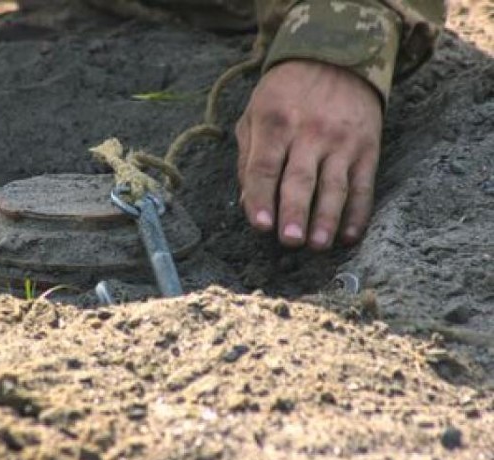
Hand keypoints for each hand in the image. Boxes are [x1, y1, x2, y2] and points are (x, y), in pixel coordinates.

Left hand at [236, 59, 382, 249]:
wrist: (337, 57)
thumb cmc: (285, 94)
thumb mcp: (255, 114)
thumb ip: (248, 159)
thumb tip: (248, 204)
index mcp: (275, 123)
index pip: (265, 167)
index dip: (261, 197)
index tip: (260, 225)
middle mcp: (309, 132)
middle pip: (300, 179)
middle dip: (295, 212)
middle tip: (289, 241)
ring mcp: (342, 141)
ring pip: (334, 186)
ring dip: (327, 218)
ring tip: (318, 245)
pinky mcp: (368, 148)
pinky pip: (364, 185)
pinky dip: (358, 213)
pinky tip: (349, 235)